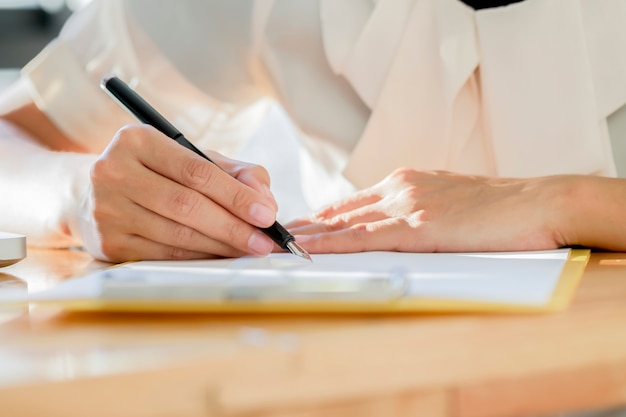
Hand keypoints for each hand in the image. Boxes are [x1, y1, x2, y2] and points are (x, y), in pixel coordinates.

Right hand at [81, 125, 278, 261]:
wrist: (86, 192)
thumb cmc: (152, 171)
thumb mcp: (188, 157)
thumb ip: (233, 171)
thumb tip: (265, 199)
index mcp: (137, 140)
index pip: (197, 171)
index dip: (236, 195)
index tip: (267, 214)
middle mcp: (114, 172)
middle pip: (187, 206)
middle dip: (234, 226)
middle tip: (265, 241)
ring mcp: (107, 210)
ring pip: (178, 235)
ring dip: (221, 246)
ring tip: (250, 249)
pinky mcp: (108, 243)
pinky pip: (165, 255)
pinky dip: (199, 258)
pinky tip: (221, 256)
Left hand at [286, 168, 571, 252]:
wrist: (538, 203)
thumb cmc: (500, 208)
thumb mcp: (450, 200)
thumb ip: (419, 208)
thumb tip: (398, 226)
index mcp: (407, 181)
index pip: (354, 202)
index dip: (323, 217)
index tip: (299, 226)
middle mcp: (400, 188)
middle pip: (341, 211)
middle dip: (306, 225)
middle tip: (275, 234)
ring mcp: (408, 204)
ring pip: (346, 223)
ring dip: (309, 235)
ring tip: (279, 244)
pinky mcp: (419, 226)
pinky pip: (365, 238)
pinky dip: (333, 245)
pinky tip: (311, 250)